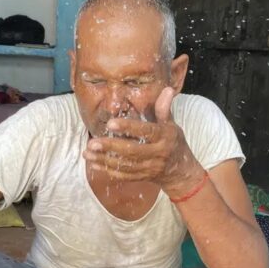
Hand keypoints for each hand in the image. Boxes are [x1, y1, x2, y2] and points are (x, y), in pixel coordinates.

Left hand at [83, 87, 203, 196]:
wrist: (181, 171)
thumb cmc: (173, 142)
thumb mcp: (171, 125)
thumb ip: (164, 109)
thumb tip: (167, 89)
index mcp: (165, 137)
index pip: (146, 131)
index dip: (129, 127)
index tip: (111, 123)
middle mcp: (158, 154)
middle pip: (132, 151)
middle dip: (111, 147)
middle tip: (92, 142)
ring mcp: (150, 168)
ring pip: (125, 165)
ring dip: (105, 159)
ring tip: (87, 152)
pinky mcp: (142, 177)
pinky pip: (124, 176)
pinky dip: (108, 170)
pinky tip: (94, 163)